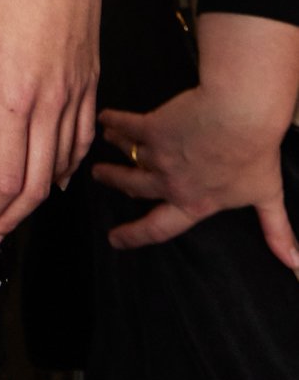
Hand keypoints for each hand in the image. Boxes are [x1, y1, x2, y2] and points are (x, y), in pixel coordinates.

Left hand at [0, 0, 101, 247]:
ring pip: (64, 166)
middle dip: (13, 217)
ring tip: (18, 212)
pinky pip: (84, 139)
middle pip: (38, 184)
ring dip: (41, 198)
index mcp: (13, 98)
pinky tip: (61, 175)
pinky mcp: (92, 82)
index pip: (8, 177)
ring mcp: (77, 96)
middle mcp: (50, 105)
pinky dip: (71, 167)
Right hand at [99, 90, 298, 264]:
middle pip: (133, 188)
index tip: (115, 239)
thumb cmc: (255, 154)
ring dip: (115, 147)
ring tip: (106, 140)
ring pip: (127, 154)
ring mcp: (158, 155)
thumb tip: (296, 263)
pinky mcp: (152, 127)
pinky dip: (112, 121)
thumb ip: (277, 230)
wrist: (240, 116)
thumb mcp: (267, 195)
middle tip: (99, 176)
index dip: (133, 236)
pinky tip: (105, 117)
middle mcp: (170, 183)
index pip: (158, 228)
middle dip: (113, 181)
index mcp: (194, 203)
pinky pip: (124, 125)